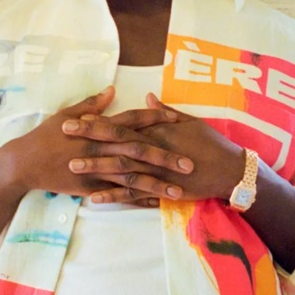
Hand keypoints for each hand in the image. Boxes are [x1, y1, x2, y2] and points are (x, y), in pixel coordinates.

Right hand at [5, 87, 183, 200]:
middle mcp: (101, 148)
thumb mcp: (67, 114)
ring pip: (132, 177)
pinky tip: (154, 204)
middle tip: (190, 163)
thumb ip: (92, 104)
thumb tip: (111, 90)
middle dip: (166, 157)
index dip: (156, 120)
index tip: (179, 121)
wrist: (24, 162)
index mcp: (98, 128)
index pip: (131, 122)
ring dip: (157, 184)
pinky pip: (117, 194)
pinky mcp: (90, 187)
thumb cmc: (45, 135)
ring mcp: (96, 169)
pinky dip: (136, 199)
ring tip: (180, 191)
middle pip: (139, 151)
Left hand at [61, 93, 244, 204]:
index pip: (122, 122)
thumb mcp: (190, 122)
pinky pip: (132, 195)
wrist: (230, 171)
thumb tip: (148, 97)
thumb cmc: (212, 143)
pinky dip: (113, 196)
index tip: (76, 118)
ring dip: (95, 167)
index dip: (98, 120)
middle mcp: (153, 149)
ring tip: (71, 167)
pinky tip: (93, 197)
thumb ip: (165, 111)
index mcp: (157, 130)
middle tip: (64, 134)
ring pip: (120, 168)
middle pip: (115, 141)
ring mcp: (155, 171)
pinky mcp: (160, 190)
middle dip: (88, 138)